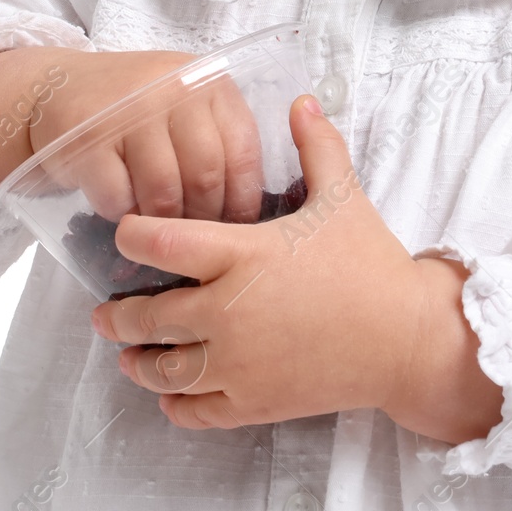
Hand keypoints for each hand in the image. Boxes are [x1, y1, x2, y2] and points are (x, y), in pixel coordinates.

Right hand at [0, 46, 263, 222]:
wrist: (60, 90)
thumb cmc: (136, 112)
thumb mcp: (185, 105)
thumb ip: (217, 139)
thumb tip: (251, 214)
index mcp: (208, 81)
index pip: (243, 149)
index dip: (244, 198)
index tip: (238, 228)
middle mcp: (173, 89)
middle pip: (206, 175)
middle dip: (203, 219)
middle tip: (192, 239)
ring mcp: (129, 112)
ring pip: (164, 191)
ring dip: (162, 223)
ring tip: (157, 230)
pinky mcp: (88, 139)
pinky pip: (118, 198)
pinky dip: (122, 215)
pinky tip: (120, 209)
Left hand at [92, 95, 504, 444]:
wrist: (407, 339)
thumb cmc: (370, 263)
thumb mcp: (343, 196)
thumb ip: (316, 145)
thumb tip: (302, 100)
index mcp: (242, 255)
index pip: (161, 243)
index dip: (131, 236)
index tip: (123, 234)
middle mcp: (228, 312)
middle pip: (148, 316)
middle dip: (118, 315)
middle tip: (104, 312)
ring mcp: (238, 364)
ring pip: (165, 370)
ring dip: (139, 363)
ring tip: (128, 355)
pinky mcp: (253, 403)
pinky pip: (197, 410)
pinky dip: (176, 404)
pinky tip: (170, 396)